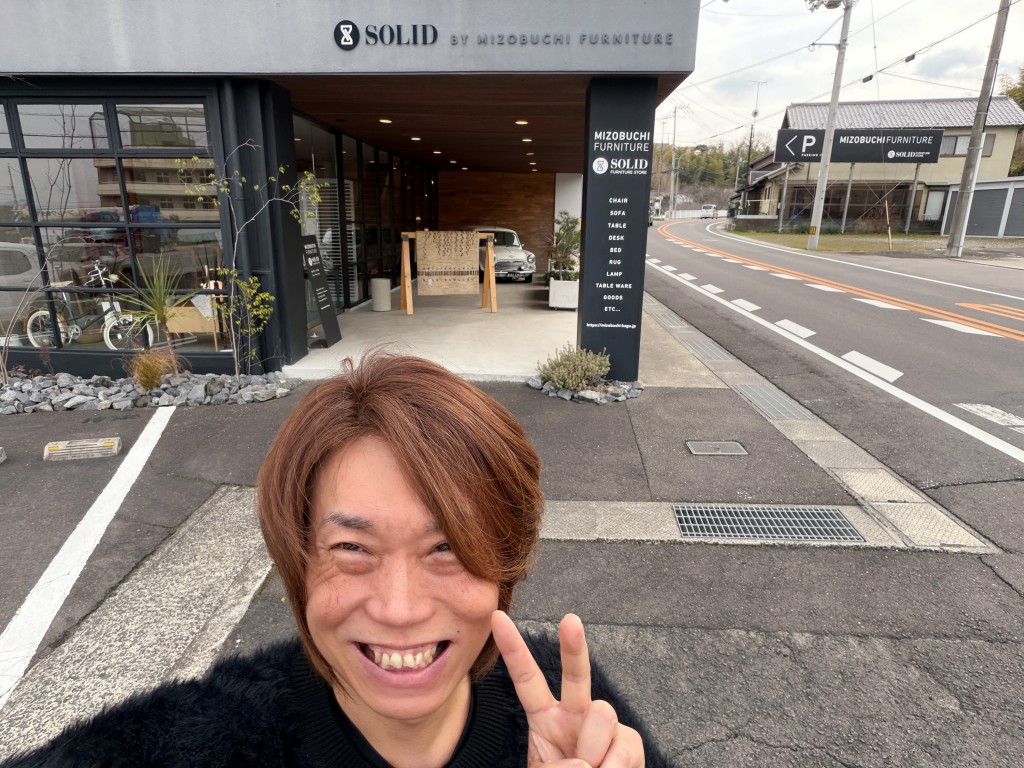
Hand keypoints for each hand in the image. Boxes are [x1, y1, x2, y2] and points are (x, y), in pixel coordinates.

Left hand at [491, 611, 643, 767]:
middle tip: (570, 620)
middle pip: (576, 674)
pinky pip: (622, 748)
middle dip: (573, 645)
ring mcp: (604, 725)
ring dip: (592, 752)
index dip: (513, 649)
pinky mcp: (629, 741)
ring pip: (602, 715)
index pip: (526, 679)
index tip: (498, 618)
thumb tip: (585, 764)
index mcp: (545, 717)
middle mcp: (576, 713)